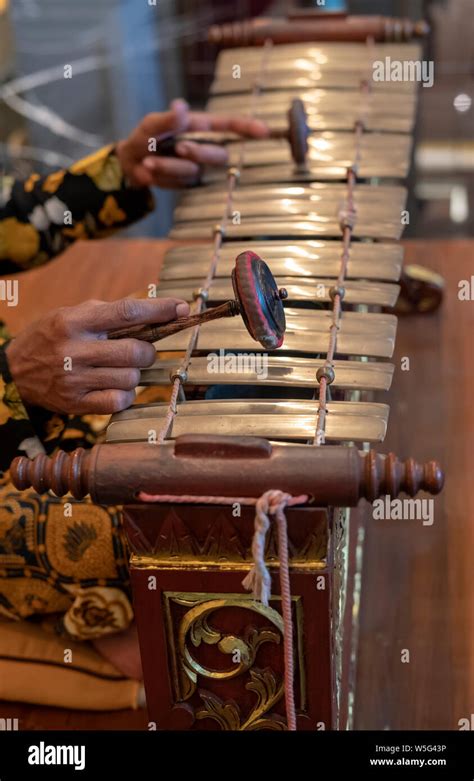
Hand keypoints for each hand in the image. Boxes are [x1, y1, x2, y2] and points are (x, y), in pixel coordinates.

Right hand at [6, 297, 188, 414]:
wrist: (14, 372)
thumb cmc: (53, 338)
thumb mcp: (72, 315)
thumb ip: (110, 314)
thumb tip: (159, 312)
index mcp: (74, 320)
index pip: (126, 312)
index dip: (160, 310)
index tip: (182, 308)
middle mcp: (73, 349)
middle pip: (134, 351)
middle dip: (147, 352)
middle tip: (140, 351)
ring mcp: (74, 379)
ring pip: (131, 378)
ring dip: (134, 374)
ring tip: (119, 369)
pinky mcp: (75, 403)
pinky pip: (120, 401)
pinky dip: (125, 394)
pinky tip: (114, 387)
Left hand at [115, 98, 268, 187]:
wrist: (128, 164)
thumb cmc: (143, 138)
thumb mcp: (150, 124)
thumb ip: (167, 119)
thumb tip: (181, 107)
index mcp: (200, 126)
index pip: (229, 126)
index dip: (247, 128)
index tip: (265, 131)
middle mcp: (203, 147)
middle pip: (218, 154)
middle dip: (198, 152)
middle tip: (180, 148)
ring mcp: (197, 168)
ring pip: (193, 171)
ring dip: (168, 166)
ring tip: (147, 161)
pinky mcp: (187, 184)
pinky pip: (179, 183)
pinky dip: (161, 177)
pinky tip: (150, 170)